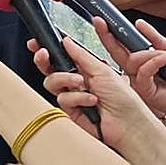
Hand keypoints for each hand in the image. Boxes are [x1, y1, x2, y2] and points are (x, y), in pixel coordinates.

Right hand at [38, 35, 163, 148]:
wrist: (128, 124)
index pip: (61, 56)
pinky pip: (62, 99)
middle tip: (44, 55)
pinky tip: (91, 101)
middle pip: (49, 69)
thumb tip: (66, 41)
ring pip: (51, 83)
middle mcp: (76, 82)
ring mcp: (72, 97)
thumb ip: (81, 55)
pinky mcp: (70, 112)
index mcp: (84, 69)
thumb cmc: (123, 97)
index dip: (47, 50)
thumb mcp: (102, 69)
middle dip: (44, 61)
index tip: (36, 43)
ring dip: (65, 79)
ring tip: (81, 82)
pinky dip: (77, 98)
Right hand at [86, 17, 165, 121]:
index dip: (109, 34)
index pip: (120, 47)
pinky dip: (156, 62)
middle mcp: (135, 72)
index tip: (101, 20)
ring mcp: (138, 82)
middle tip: (99, 22)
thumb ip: (154, 38)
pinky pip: (143, 72)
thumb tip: (138, 23)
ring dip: (150, 54)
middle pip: (115, 53)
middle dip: (107, 36)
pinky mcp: (144, 91)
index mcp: (140, 62)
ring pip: (132, 60)